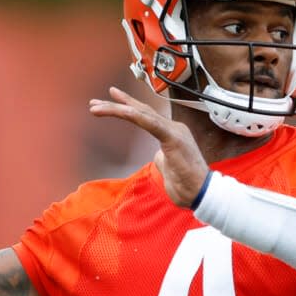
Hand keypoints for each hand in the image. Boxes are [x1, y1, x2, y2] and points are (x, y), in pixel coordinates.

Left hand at [89, 87, 208, 206]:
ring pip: (141, 114)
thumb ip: (162, 158)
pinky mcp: (174, 138)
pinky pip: (150, 123)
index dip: (128, 106)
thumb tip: (157, 156)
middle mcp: (173, 128)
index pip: (146, 116)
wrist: (202, 194)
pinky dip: (133, 115)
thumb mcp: (168, 168)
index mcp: (171, 134)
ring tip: (96, 108)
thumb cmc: (186, 185)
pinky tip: (119, 111)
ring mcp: (174, 131)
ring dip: (116, 109)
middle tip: (94, 102)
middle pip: (141, 111)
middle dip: (116, 105)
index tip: (110, 100)